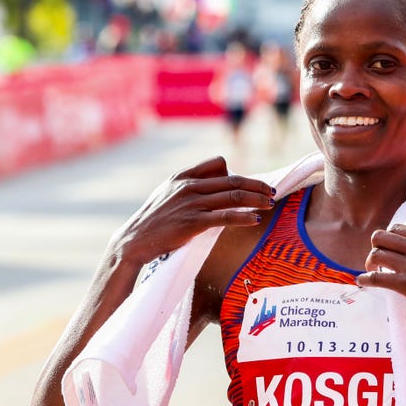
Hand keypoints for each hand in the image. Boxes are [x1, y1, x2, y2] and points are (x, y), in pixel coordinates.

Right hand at [111, 156, 273, 264]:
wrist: (134, 241)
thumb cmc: (155, 221)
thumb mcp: (168, 195)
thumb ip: (190, 186)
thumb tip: (217, 184)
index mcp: (182, 176)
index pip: (217, 163)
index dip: (238, 173)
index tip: (253, 183)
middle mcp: (188, 186)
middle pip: (232, 180)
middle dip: (256, 185)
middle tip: (271, 191)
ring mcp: (190, 203)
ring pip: (233, 196)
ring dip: (256, 199)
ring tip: (270, 203)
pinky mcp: (192, 222)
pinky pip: (225, 216)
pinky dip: (243, 217)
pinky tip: (255, 220)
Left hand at [357, 224, 405, 326]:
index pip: (395, 228)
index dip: (388, 240)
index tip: (389, 251)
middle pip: (380, 237)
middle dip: (375, 248)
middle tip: (378, 262)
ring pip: (375, 255)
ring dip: (370, 264)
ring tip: (374, 273)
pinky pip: (375, 277)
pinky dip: (365, 279)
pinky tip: (363, 282)